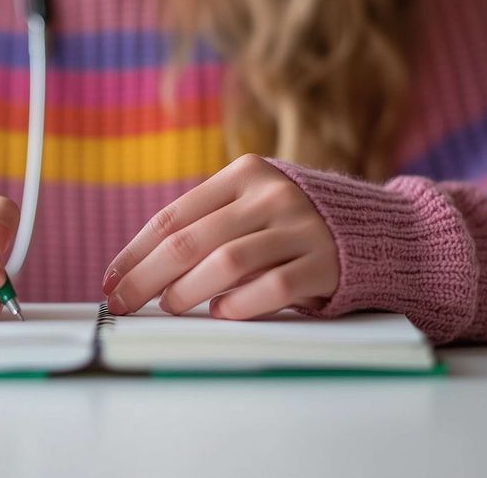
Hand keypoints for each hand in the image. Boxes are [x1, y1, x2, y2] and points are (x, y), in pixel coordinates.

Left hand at [102, 154, 338, 318]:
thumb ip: (209, 223)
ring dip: (187, 290)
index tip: (111, 278)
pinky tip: (221, 313)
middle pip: (190, 240)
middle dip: (146, 277)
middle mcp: (270, 194)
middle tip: (122, 302)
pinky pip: (273, 288)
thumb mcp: (253, 203)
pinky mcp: (325, 261)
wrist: (374, 225)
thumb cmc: (293, 219)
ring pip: (227, 262)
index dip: (135, 251)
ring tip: (169, 306)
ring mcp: (300, 226)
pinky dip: (240, 304)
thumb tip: (143, 269)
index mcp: (243, 173)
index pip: (173, 215)